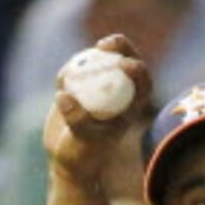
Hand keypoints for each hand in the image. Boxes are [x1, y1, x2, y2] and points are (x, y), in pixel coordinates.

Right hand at [41, 36, 155, 180]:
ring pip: (101, 61)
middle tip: (105, 44)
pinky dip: (69, 70)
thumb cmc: (82, 155)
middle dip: (120, 46)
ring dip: (91, 55)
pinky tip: (60, 81)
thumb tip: (63, 95)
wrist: (67, 160)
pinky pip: (77, 70)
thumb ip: (76, 119)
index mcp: (130, 108)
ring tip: (71, 70)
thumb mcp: (82, 139)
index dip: (138, 69)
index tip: (123, 64)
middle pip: (125, 62)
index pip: (143, 83)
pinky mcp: (80, 87)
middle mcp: (118, 95)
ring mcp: (99, 89)